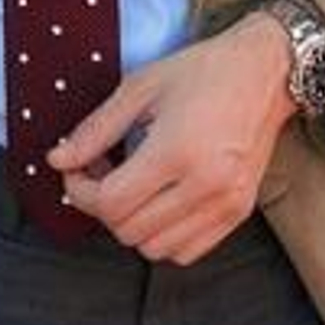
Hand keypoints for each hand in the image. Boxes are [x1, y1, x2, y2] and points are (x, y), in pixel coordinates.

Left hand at [48, 13, 297, 265]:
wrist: (266, 72)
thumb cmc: (203, 72)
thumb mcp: (139, 88)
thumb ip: (95, 129)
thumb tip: (58, 160)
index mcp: (177, 151)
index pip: (110, 203)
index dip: (80, 191)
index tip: (76, 170)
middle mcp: (206, 185)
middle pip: (128, 230)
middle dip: (101, 206)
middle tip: (101, 173)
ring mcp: (227, 203)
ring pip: (154, 249)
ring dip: (131, 224)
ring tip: (131, 187)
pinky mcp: (239, 213)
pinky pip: (186, 251)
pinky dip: (163, 236)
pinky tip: (158, 202)